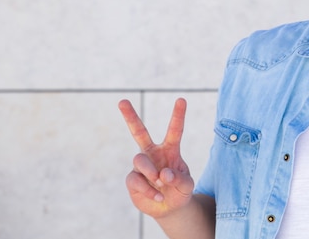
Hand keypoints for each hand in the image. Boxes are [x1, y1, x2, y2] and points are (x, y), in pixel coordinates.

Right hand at [118, 98, 194, 218]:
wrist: (170, 208)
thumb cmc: (180, 191)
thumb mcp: (187, 185)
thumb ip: (179, 179)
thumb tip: (163, 174)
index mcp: (170, 149)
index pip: (174, 130)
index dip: (178, 115)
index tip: (181, 99)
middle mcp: (153, 153)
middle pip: (139, 132)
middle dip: (130, 117)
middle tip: (122, 101)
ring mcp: (141, 166)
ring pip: (139, 159)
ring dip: (150, 171)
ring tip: (160, 182)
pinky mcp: (133, 180)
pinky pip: (136, 180)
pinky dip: (148, 189)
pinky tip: (157, 196)